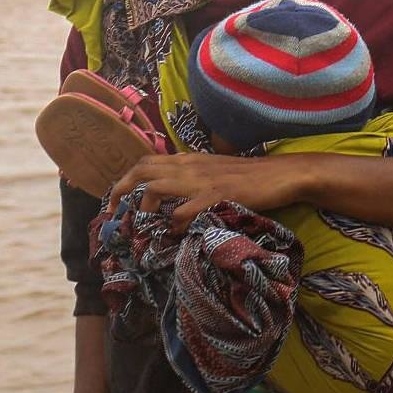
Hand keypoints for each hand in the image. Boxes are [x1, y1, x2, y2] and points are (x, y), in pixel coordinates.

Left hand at [112, 151, 313, 225]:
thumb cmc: (248, 176)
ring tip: (140, 225)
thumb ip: (191, 178)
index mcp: (187, 159)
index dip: (124, 180)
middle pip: (141, 170)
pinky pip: (185, 209)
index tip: (116, 201)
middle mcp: (189, 165)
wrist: (279, 175)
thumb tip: (171, 196)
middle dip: (120, 191)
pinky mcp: (216, 195)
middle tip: (113, 214)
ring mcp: (201, 180)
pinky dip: (174, 222)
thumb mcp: (213, 171)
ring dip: (142, 207)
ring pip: (156, 186)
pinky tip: (175, 233)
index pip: (145, 162)